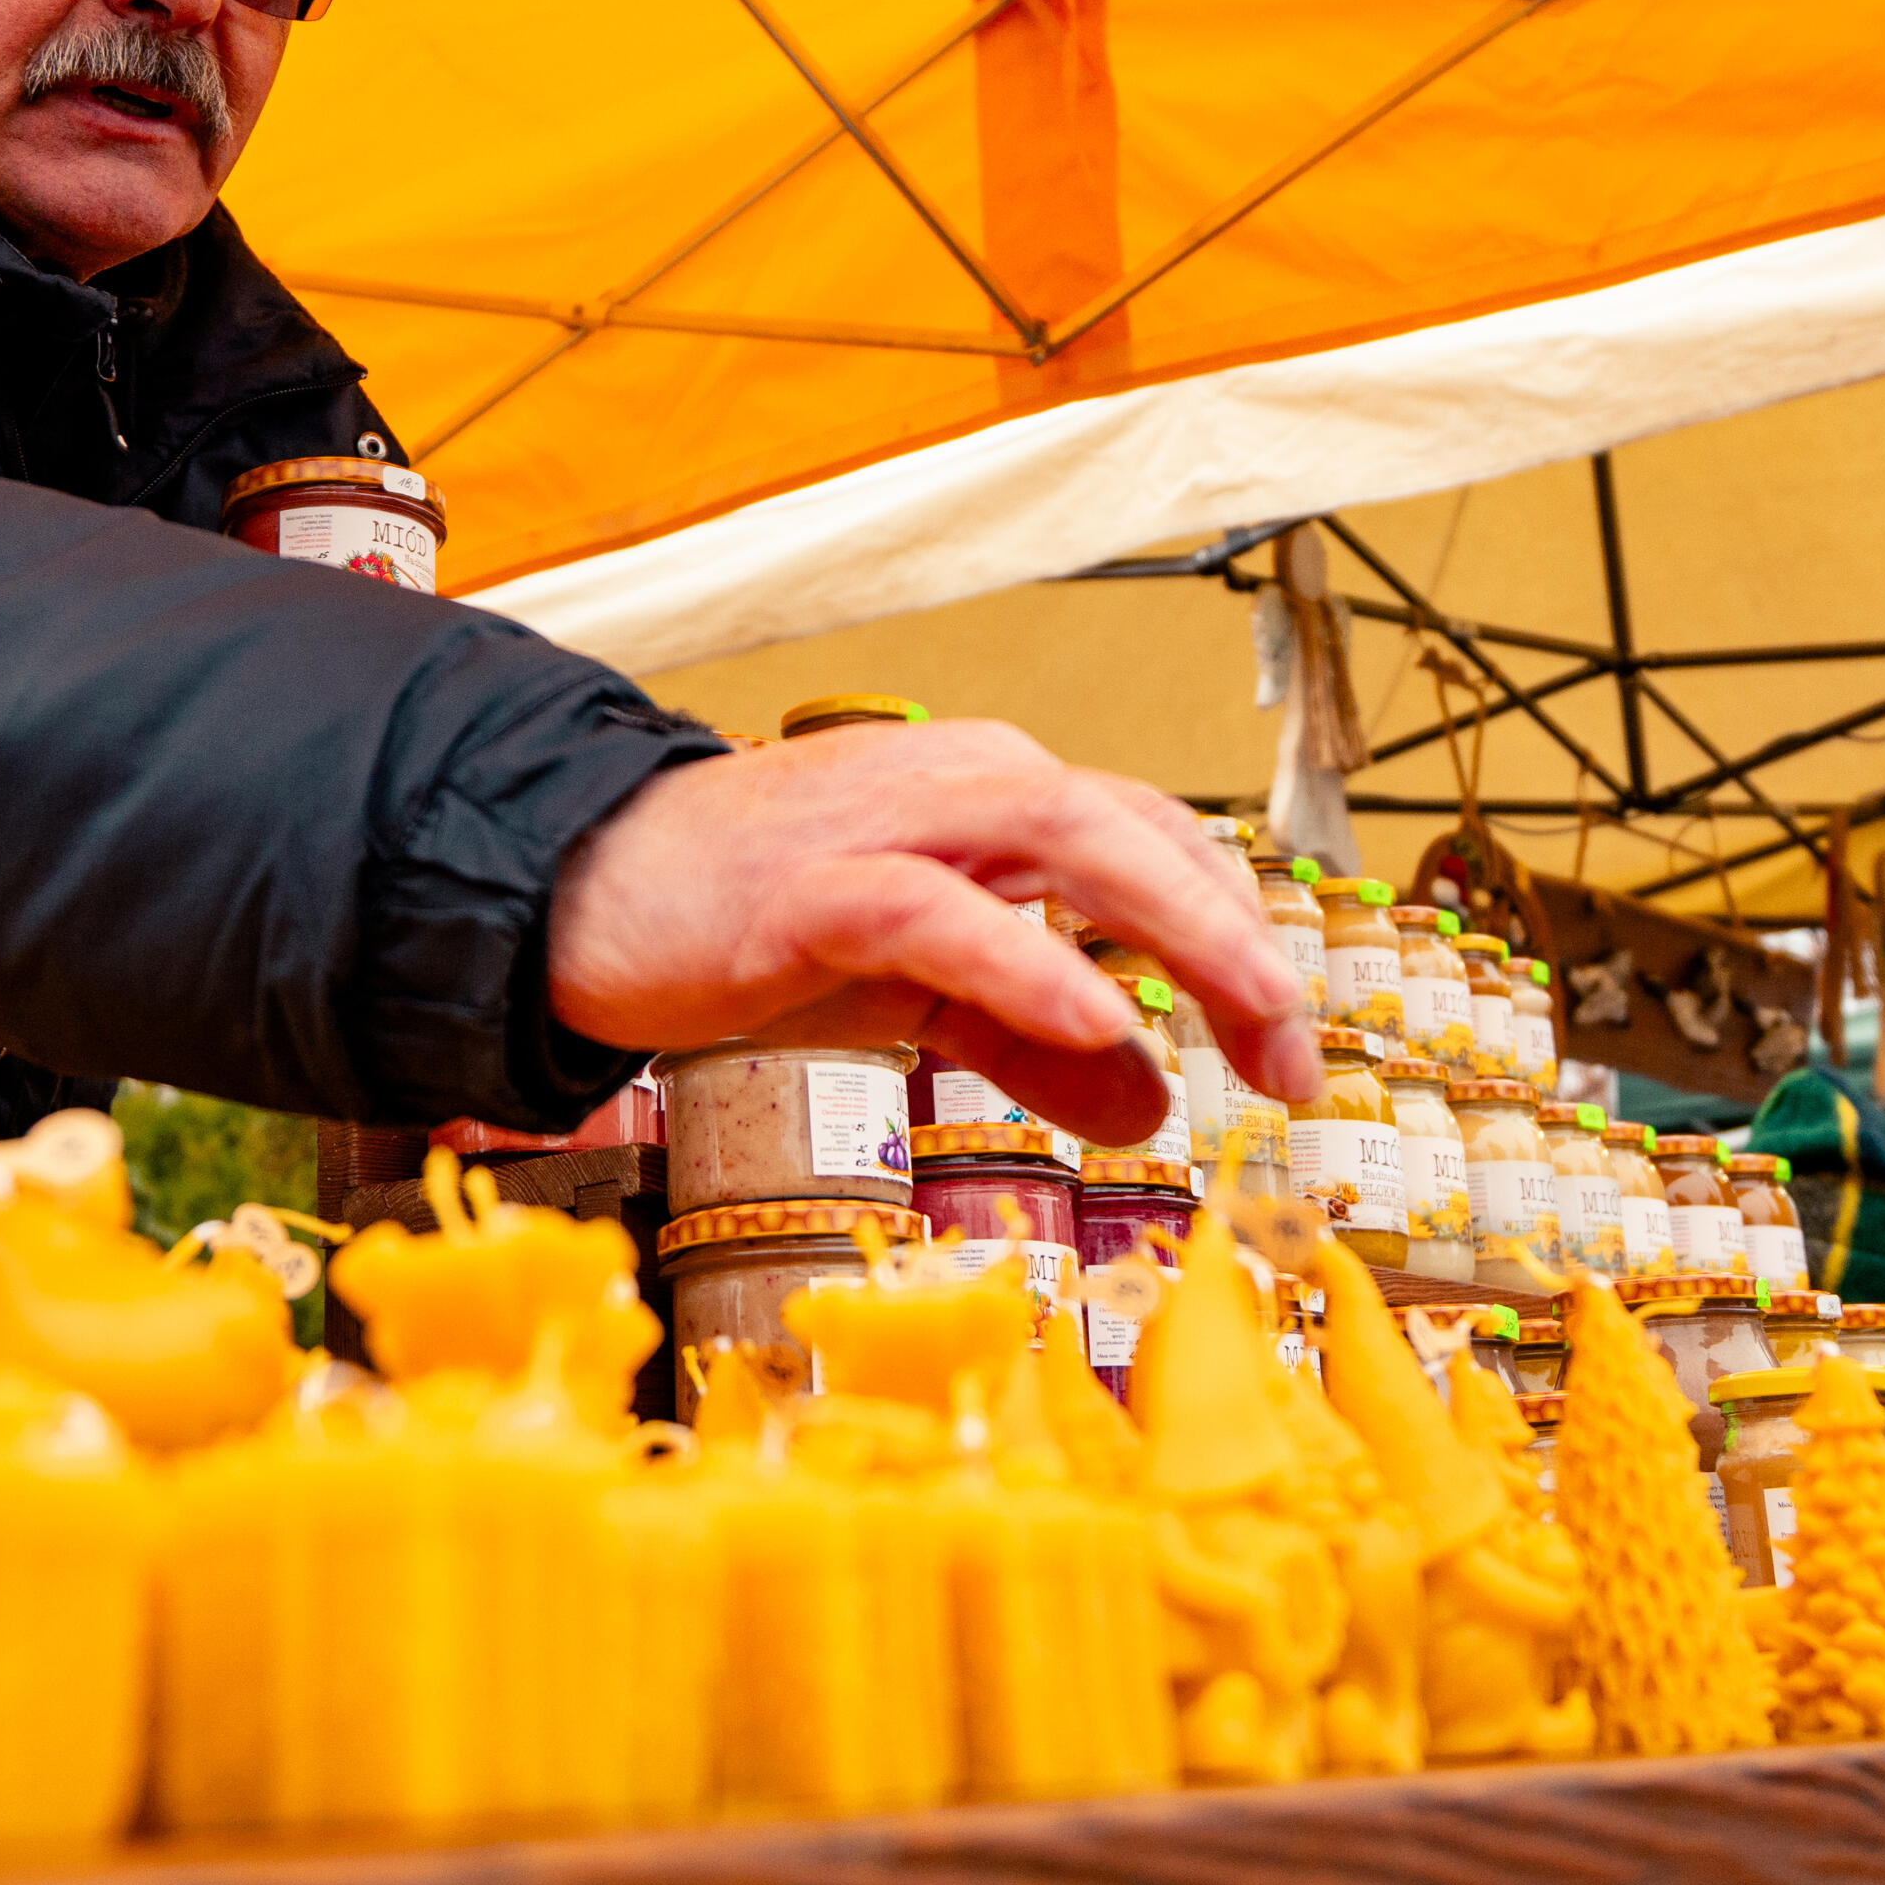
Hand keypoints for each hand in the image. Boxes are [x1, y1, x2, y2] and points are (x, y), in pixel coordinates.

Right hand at [545, 719, 1318, 1144]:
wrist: (586, 896)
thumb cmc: (754, 924)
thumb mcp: (922, 993)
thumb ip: (1036, 1040)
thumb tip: (1152, 1102)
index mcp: (993, 796)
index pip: (1156, 842)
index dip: (1239, 934)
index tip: (1290, 1046)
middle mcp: (960, 781)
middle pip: (1140, 835)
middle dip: (1239, 941)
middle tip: (1298, 1055)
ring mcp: (889, 823)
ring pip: (1070, 840)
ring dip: (1176, 927)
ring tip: (1250, 1014)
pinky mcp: (819, 885)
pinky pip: (946, 916)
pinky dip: (1032, 963)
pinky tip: (1101, 1019)